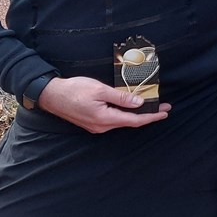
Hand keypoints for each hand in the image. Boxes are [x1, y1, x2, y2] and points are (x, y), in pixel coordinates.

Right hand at [36, 76, 170, 132]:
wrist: (51, 95)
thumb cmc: (74, 90)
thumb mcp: (100, 90)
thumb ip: (120, 97)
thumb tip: (139, 103)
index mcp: (105, 119)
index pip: (134, 120)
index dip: (151, 117)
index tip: (165, 112)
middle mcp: (101, 126)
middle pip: (130, 122)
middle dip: (147, 115)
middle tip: (163, 108)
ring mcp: (96, 126)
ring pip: (122, 121)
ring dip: (137, 115)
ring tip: (151, 107)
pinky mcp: (92, 123)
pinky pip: (113, 120)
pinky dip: (125, 115)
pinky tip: (131, 108)